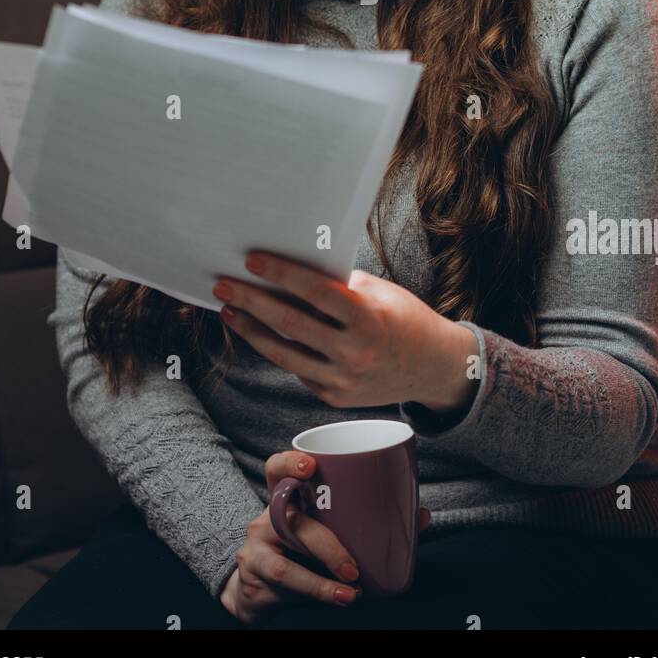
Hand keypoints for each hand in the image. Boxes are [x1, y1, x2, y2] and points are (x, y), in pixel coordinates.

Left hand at [212, 250, 478, 414]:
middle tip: (224, 284)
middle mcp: (353, 352)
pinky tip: (260, 332)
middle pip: (289, 323)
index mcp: (366, 317)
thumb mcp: (379, 293)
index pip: (314, 291)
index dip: (280, 274)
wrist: (433, 367)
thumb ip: (340, 285)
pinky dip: (277, 349)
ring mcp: (342, 379)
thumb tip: (295, 268)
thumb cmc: (404, 318)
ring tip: (230, 310)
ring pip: (283, 353)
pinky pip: (298, 369)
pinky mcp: (333, 397)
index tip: (252, 261)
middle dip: (251, 301)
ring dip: (251, 330)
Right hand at [219, 449, 430, 622]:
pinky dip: (318, 588)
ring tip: (353, 584)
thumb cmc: (302, 554)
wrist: (259, 589)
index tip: (311, 465)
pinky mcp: (256, 567)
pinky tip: (340, 596)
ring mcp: (259, 541)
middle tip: (354, 564)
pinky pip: (286, 575)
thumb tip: (419, 516)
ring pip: (291, 548)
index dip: (291, 462)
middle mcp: (269, 513)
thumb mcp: (327, 534)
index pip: (278, 467)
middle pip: (291, 514)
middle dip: (327, 540)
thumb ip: (367, 524)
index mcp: (289, 495)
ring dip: (326, 567)